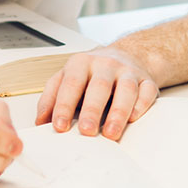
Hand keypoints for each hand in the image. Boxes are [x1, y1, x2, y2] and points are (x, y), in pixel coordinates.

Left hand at [36, 46, 158, 140]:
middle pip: (99, 86)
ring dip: (118, 112)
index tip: (60, 126)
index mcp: (81, 63)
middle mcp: (105, 64)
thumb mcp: (66, 77)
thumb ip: (51, 97)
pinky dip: (141, 105)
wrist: (127, 54)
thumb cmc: (92, 72)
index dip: (64, 106)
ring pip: (125, 89)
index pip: (71, 84)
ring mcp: (128, 71)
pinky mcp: (147, 80)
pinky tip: (133, 119)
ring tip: (110, 133)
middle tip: (86, 131)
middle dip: (92, 110)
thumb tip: (41, 121)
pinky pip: (146, 91)